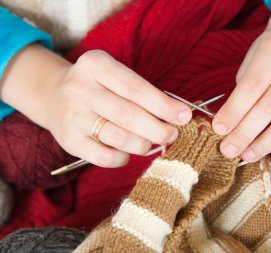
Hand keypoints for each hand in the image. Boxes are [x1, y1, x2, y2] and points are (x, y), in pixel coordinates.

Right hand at [45, 50, 191, 166]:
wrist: (54, 95)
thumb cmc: (99, 86)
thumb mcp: (115, 76)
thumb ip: (142, 93)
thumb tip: (178, 115)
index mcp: (95, 65)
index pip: (136, 89)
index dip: (163, 105)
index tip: (184, 116)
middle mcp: (79, 88)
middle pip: (128, 114)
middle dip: (157, 128)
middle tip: (172, 134)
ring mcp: (71, 115)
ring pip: (117, 137)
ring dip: (143, 144)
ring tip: (152, 143)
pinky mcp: (68, 140)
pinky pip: (103, 157)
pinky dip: (122, 159)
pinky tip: (128, 153)